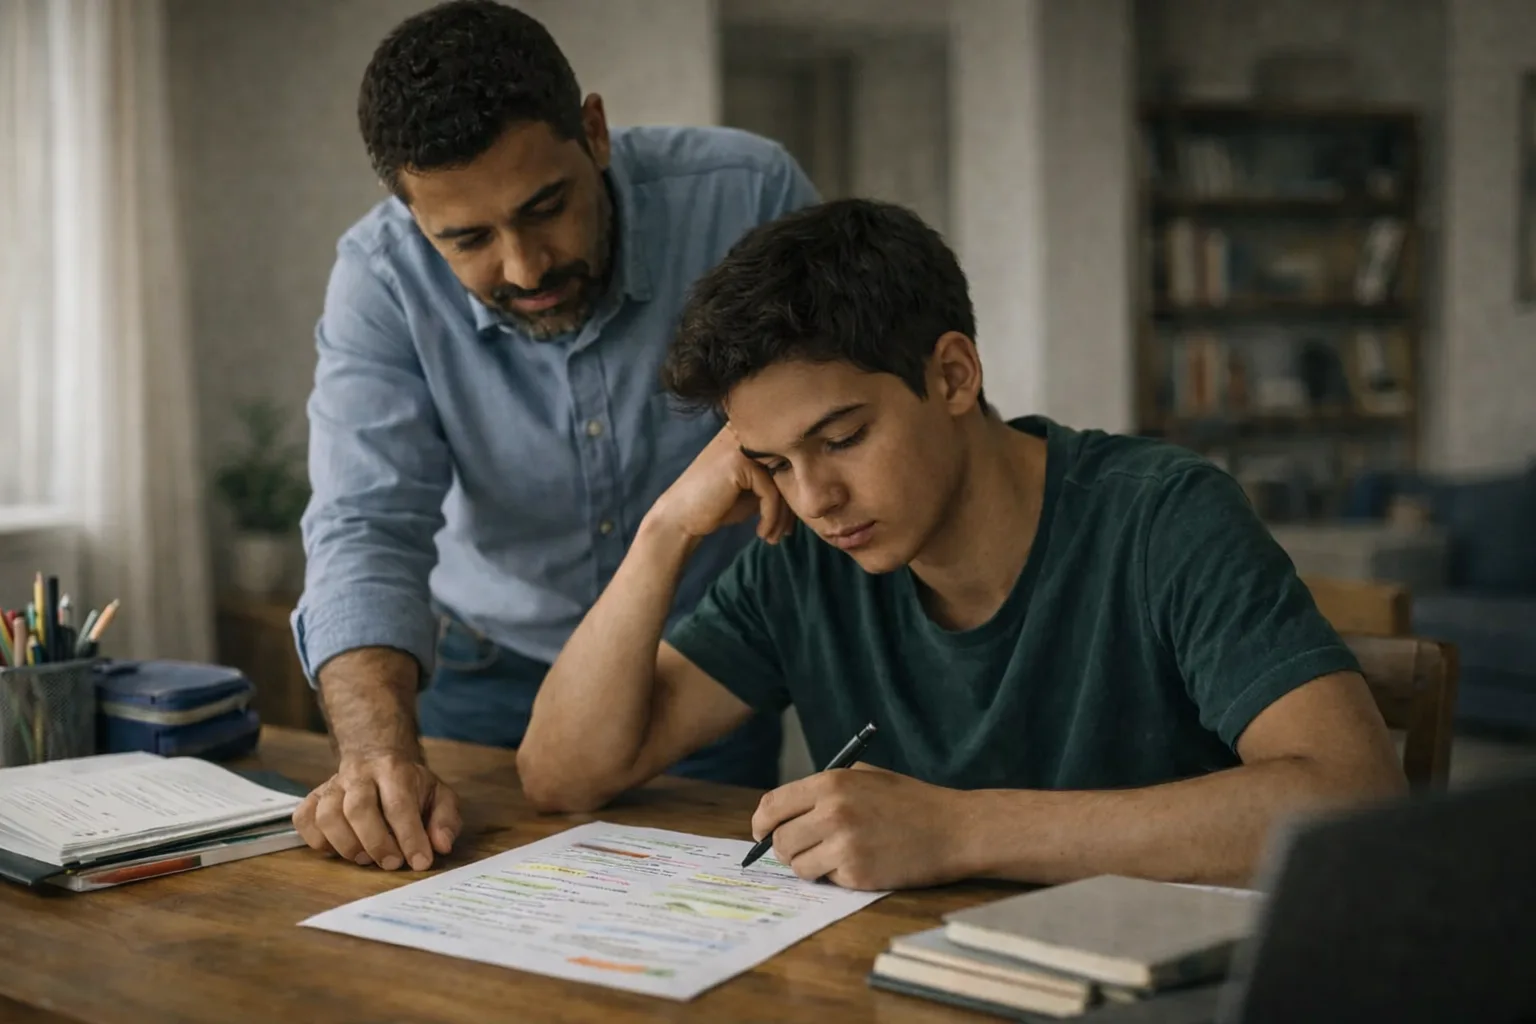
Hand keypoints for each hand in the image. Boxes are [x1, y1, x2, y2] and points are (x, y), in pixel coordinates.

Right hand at [293, 750, 460, 870]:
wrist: (376, 758)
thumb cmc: (410, 786)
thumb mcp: (439, 795)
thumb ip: (445, 819)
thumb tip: (441, 846)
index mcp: (394, 770)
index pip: (399, 805)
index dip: (409, 837)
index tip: (420, 862)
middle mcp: (359, 774)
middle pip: (358, 808)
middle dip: (376, 843)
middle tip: (391, 864)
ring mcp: (332, 785)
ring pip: (327, 815)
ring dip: (346, 845)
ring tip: (365, 859)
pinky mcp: (313, 797)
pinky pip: (304, 819)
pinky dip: (318, 841)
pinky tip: (338, 849)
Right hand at [645, 426, 793, 543]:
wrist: (680, 518)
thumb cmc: (715, 506)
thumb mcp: (752, 492)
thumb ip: (775, 482)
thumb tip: (807, 489)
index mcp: (750, 438)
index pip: (787, 460)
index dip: (792, 492)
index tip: (787, 523)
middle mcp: (746, 434)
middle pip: (788, 469)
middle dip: (789, 506)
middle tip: (785, 533)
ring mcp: (741, 445)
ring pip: (782, 481)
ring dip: (781, 516)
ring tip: (774, 538)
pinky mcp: (739, 461)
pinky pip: (770, 492)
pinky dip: (770, 517)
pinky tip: (762, 533)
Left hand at [752, 765, 967, 890]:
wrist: (954, 829)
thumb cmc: (910, 801)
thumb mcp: (866, 777)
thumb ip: (825, 790)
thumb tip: (784, 810)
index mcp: (831, 783)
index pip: (772, 805)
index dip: (761, 823)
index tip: (761, 833)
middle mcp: (832, 812)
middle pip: (779, 840)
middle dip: (785, 848)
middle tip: (802, 849)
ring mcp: (843, 845)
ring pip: (797, 865)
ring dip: (808, 865)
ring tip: (834, 857)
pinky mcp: (856, 874)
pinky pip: (826, 880)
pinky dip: (835, 877)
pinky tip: (860, 864)